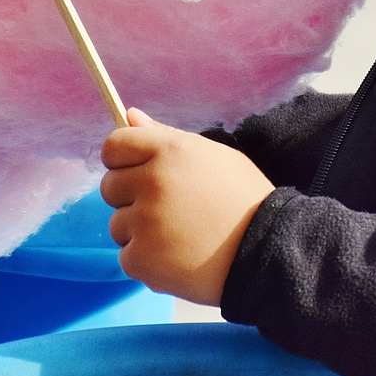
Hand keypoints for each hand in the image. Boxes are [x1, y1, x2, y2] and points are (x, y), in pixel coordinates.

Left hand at [100, 108, 274, 304]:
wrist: (265, 250)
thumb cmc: (242, 198)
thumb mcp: (211, 156)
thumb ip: (165, 136)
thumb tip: (130, 115)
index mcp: (170, 151)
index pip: (114, 145)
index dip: (122, 159)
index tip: (137, 172)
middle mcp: (152, 182)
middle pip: (109, 186)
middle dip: (131, 197)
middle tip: (168, 209)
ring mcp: (145, 222)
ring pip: (117, 224)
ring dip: (139, 231)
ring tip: (178, 235)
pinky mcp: (141, 259)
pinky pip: (126, 255)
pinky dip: (147, 260)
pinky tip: (178, 256)